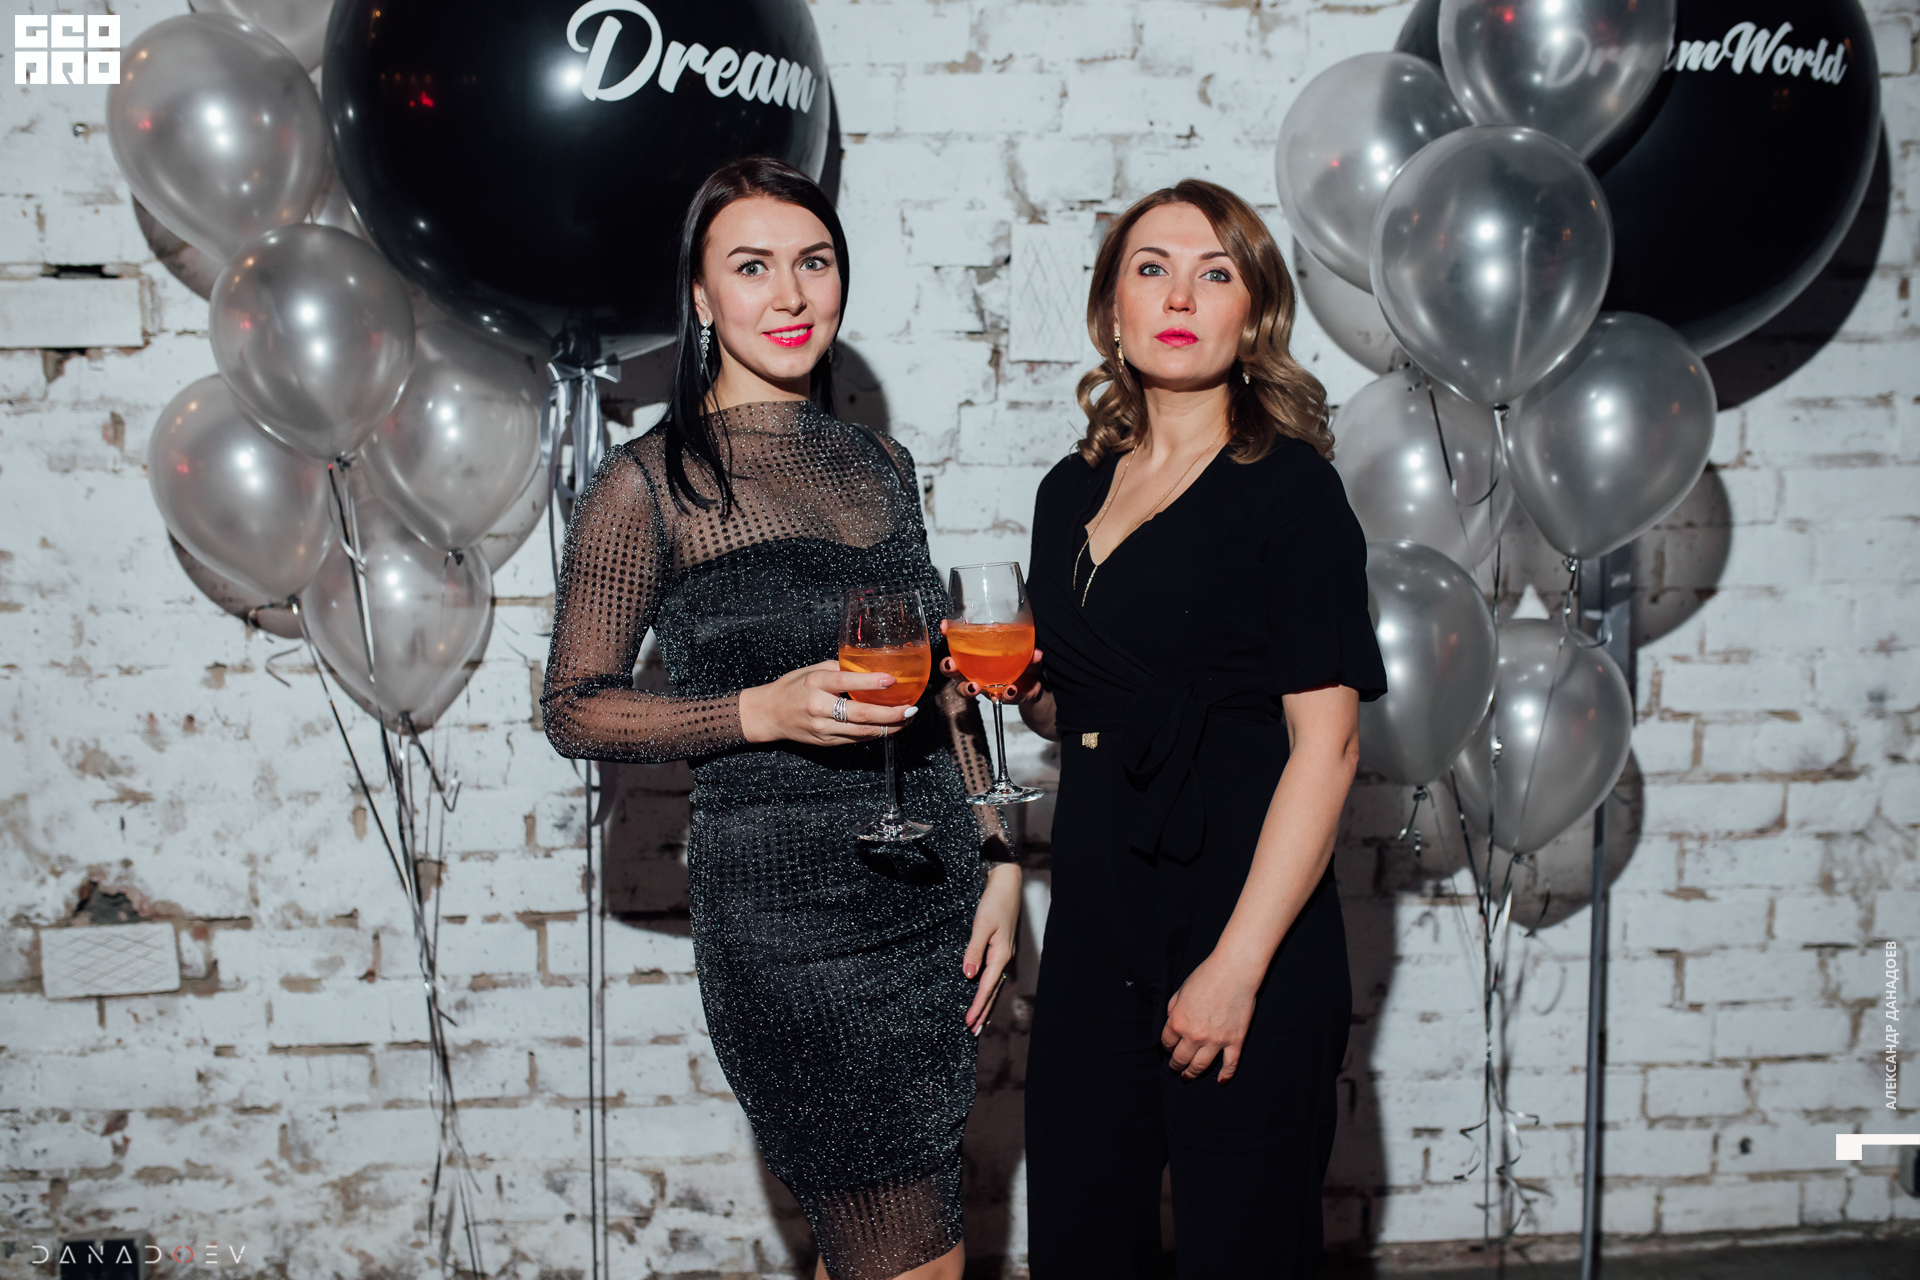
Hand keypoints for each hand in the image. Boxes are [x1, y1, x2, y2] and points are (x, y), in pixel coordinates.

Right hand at [738, 660, 916, 746]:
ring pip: (862, 732)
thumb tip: (870, 668)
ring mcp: (822, 729)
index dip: (870, 682)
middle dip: (890, 714)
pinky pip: (856, 739)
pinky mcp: (826, 742)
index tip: (892, 680)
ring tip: (907, 718)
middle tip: (910, 709)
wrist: (769, 715)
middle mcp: (819, 708)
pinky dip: (875, 733)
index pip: (845, 683)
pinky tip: (889, 726)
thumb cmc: (792, 688)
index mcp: (815, 683)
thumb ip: (840, 670)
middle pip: (861, 714)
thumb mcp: (813, 671)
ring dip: (889, 727)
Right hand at [938, 620, 1045, 704]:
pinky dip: (1007, 695)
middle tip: (951, 665)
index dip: (948, 635)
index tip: (943, 627)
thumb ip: (1028, 647)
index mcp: (977, 653)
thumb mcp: (1025, 648)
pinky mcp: (1002, 697)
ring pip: (966, 689)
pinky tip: (1010, 691)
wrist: (1036, 684)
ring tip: (975, 686)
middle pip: (952, 669)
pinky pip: (1000, 698)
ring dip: (967, 688)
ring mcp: (985, 685)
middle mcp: (976, 670)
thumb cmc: (1023, 661)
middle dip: (948, 667)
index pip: (957, 643)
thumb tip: (1035, 653)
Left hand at [963, 862, 1020, 1034]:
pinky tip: (985, 994)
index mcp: (1000, 955)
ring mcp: (1003, 955)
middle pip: (993, 991)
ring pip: (995, 985)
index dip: (977, 1006)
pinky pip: (994, 976)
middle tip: (974, 1031)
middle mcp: (1003, 958)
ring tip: (981, 1022)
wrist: (1006, 885)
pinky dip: (989, 989)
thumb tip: (968, 975)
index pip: (986, 987)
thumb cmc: (993, 903)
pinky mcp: (1000, 950)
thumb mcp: (981, 925)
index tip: (968, 1022)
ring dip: (987, 1003)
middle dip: (984, 1012)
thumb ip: (974, 950)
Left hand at [1161, 951, 1261, 1081]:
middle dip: (1175, 1065)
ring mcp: (1216, 1041)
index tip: (1167, 1049)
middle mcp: (1194, 1036)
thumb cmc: (1206, 976)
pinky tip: (1220, 1081)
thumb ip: (1173, 1008)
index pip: (1166, 1043)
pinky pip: (1230, 1064)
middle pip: (1181, 1058)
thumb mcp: (1181, 990)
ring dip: (1192, 1074)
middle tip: (1174, 1069)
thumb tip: (1171, 1019)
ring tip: (1188, 1078)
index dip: (1166, 1047)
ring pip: (1200, 1066)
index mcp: (1178, 1022)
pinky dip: (1225, 1075)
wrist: (1233, 971)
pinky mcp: (1235, 1041)